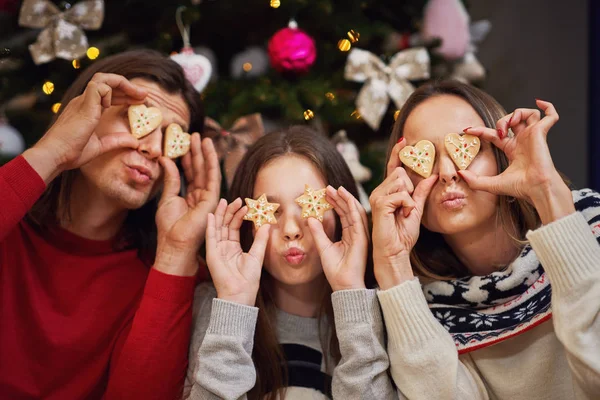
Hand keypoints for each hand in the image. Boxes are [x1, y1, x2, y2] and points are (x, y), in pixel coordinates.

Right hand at [24, 73, 146, 181]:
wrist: (56, 155)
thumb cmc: (72, 152)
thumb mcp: (100, 146)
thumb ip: (116, 141)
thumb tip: (134, 141)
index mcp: (86, 109)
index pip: (107, 93)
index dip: (124, 95)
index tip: (139, 101)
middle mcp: (84, 102)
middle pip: (107, 83)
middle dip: (128, 87)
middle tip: (145, 95)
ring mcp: (83, 101)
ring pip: (102, 78)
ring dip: (123, 84)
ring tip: (139, 94)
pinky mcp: (84, 104)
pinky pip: (99, 86)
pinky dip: (111, 92)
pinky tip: (113, 106)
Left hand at [154, 136, 220, 275]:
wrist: (174, 242)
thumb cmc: (169, 226)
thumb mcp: (167, 197)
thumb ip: (170, 178)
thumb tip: (165, 159)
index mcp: (190, 196)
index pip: (188, 173)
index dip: (185, 157)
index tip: (181, 143)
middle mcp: (200, 195)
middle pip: (198, 169)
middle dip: (196, 152)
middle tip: (192, 135)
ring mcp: (208, 197)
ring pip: (206, 171)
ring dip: (205, 153)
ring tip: (202, 137)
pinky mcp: (213, 199)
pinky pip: (213, 177)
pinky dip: (211, 162)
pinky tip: (209, 150)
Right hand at [205, 198, 270, 305]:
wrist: (241, 293)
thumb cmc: (249, 279)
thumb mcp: (257, 255)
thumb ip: (261, 239)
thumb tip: (267, 224)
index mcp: (234, 248)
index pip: (234, 227)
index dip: (239, 215)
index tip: (245, 205)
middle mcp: (224, 247)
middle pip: (225, 225)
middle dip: (230, 211)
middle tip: (236, 199)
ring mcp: (217, 250)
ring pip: (217, 228)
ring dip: (220, 214)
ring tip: (224, 201)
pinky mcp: (211, 254)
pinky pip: (210, 237)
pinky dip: (210, 226)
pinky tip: (212, 216)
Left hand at [307, 186, 368, 291]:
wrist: (344, 285)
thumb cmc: (336, 270)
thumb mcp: (323, 247)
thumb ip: (318, 232)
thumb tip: (310, 218)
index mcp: (349, 235)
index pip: (343, 214)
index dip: (335, 202)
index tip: (325, 193)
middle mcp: (356, 233)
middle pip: (349, 210)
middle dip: (339, 197)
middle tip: (328, 187)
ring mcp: (361, 235)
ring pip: (354, 211)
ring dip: (346, 198)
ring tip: (336, 188)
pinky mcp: (362, 238)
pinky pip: (357, 218)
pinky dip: (352, 206)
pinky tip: (345, 197)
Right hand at [370, 140, 437, 288]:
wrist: (395, 251)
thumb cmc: (403, 234)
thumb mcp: (416, 209)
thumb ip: (421, 192)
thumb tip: (432, 176)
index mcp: (387, 191)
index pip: (393, 167)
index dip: (398, 152)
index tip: (406, 139)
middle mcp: (379, 191)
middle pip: (399, 171)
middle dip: (409, 187)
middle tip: (407, 206)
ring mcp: (377, 196)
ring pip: (400, 180)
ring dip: (409, 197)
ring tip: (404, 212)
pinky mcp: (379, 203)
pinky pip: (401, 194)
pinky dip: (407, 204)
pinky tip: (402, 215)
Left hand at [461, 99, 573, 222]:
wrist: (535, 188)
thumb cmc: (520, 187)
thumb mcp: (491, 184)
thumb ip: (474, 180)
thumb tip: (459, 175)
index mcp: (512, 149)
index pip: (494, 134)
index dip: (481, 130)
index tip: (467, 130)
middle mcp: (523, 141)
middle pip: (511, 121)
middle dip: (501, 120)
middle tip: (498, 132)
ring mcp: (533, 136)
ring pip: (528, 114)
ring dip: (516, 113)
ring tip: (510, 124)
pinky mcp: (542, 133)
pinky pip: (551, 116)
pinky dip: (547, 107)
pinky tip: (539, 103)